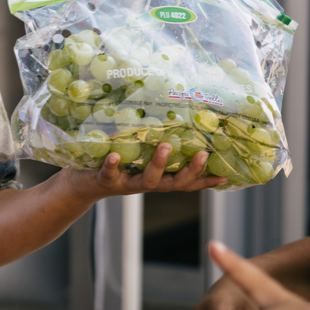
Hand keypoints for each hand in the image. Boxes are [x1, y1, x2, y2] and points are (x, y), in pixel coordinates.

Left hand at [71, 143, 227, 197]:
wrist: (81, 185)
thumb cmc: (114, 166)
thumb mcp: (137, 157)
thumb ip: (153, 146)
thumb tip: (172, 124)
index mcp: (157, 178)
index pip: (186, 182)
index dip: (206, 181)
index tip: (228, 176)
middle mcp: (146, 183)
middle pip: (174, 184)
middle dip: (190, 171)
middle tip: (203, 154)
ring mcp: (126, 183)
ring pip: (148, 181)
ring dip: (158, 164)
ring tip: (165, 146)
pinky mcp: (105, 180)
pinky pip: (110, 174)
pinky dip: (113, 165)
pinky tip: (114, 155)